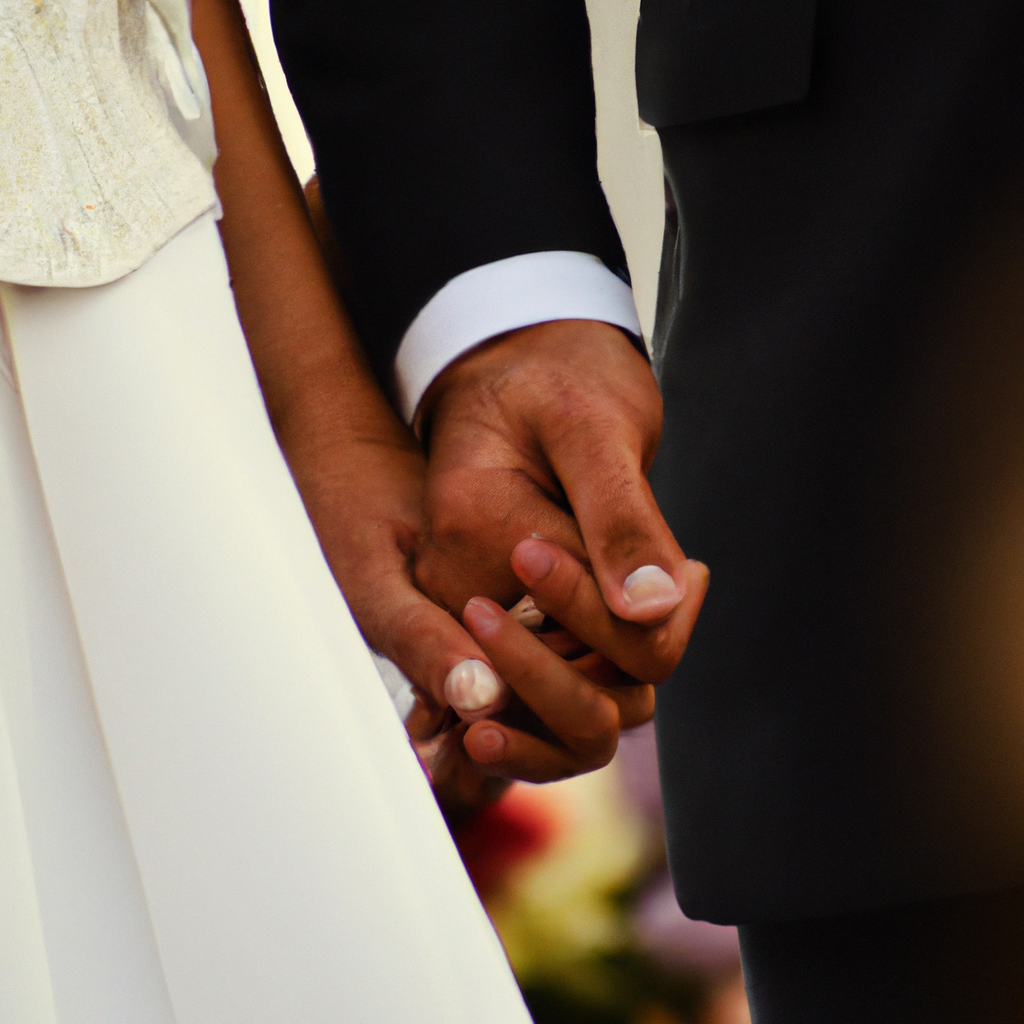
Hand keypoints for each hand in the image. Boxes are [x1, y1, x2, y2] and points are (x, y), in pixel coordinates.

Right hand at [415, 318, 707, 684]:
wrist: (517, 362)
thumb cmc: (557, 377)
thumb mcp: (596, 426)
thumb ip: (621, 517)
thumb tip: (651, 609)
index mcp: (472, 528)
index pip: (583, 622)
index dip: (655, 613)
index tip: (692, 573)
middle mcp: (452, 573)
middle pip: (569, 661)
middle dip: (637, 627)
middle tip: (683, 568)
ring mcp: (463, 590)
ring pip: (566, 661)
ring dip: (623, 628)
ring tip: (658, 562)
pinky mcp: (486, 596)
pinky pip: (553, 645)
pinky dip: (602, 622)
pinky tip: (630, 573)